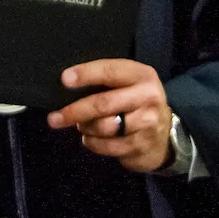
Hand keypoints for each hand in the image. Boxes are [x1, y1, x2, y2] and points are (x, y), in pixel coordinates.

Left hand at [46, 58, 171, 172]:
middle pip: (103, 104)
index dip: (86, 74)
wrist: (164, 135)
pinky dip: (92, 143)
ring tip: (81, 125)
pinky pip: (107, 146)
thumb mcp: (128, 83)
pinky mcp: (142, 145)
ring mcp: (147, 123)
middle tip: (54, 118)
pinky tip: (90, 138)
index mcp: (142, 75)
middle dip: (75, 111)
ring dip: (85, 127)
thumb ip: (105, 80)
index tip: (64, 79)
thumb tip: (67, 83)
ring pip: (104, 127)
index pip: (110, 71)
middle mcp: (148, 97)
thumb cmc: (135, 101)